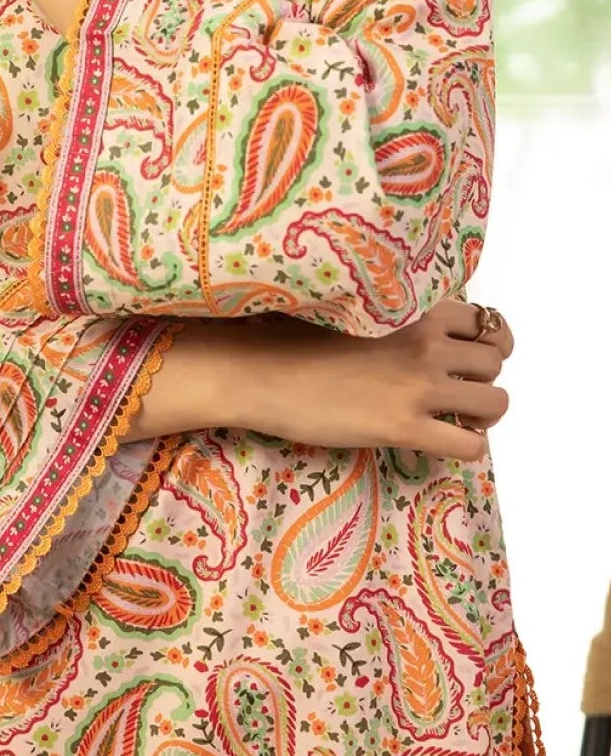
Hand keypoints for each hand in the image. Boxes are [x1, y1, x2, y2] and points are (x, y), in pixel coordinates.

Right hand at [235, 297, 513, 463]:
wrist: (261, 370)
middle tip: (453, 393)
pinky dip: (464, 447)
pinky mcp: (404, 427)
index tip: (463, 358)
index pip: (485, 321)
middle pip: (495, 361)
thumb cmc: (295, 338)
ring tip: (451, 419)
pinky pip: (470, 446)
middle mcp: (426, 342)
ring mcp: (418, 386)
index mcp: (414, 308)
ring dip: (480, 415)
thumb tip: (425, 333)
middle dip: (480, 379)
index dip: (482, 343)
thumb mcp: (356, 310)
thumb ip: (398, 316)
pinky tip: (437, 441)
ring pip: (495, 402)